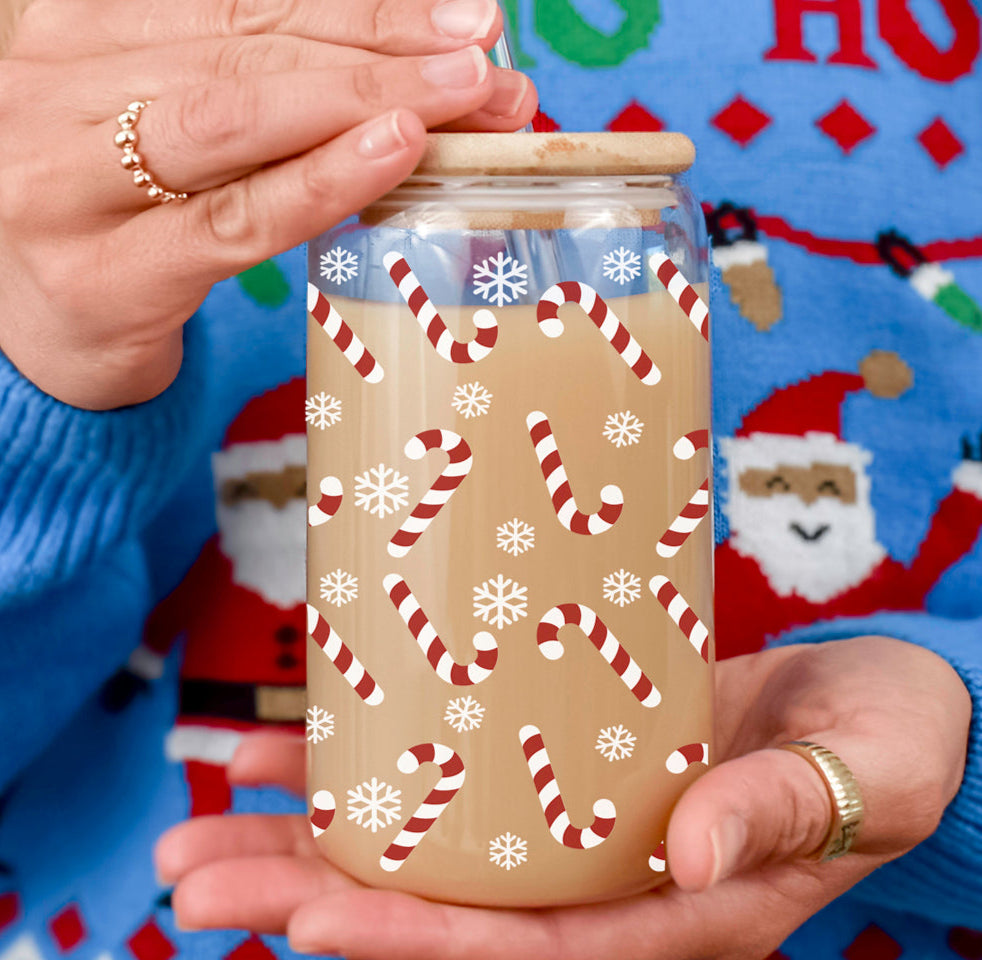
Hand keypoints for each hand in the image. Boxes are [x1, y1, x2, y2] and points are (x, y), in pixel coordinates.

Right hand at [0, 0, 534, 408]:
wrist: (30, 341)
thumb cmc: (115, 231)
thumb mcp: (168, 137)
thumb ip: (252, 95)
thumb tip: (394, 78)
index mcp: (80, 33)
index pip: (246, 5)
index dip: (365, 9)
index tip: (465, 21)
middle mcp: (59, 88)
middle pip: (252, 49)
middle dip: (384, 52)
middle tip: (486, 63)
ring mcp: (70, 181)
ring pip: (241, 118)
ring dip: (367, 98)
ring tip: (468, 97)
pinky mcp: (106, 273)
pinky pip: (232, 219)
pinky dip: (319, 181)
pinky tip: (393, 150)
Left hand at [155, 638, 970, 959]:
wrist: (874, 705)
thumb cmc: (883, 748)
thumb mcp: (859, 776)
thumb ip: (781, 814)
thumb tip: (695, 862)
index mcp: (671, 911)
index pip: (527, 945)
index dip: (417, 938)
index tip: (310, 925)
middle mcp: (601, 876)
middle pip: (443, 902)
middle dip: (315, 897)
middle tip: (193, 885)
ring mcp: (571, 817)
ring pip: (427, 838)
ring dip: (312, 832)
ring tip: (201, 823)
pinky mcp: (558, 754)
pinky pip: (454, 761)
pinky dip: (371, 755)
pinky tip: (287, 747)